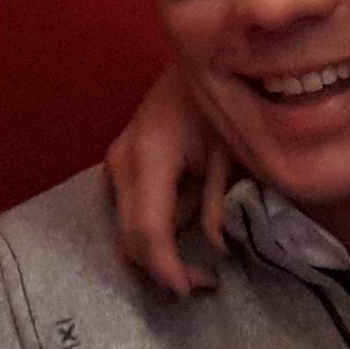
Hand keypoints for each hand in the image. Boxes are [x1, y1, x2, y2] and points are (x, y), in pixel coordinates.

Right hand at [103, 65, 230, 295]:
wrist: (200, 58)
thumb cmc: (223, 101)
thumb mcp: (232, 152)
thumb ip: (221, 202)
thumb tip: (218, 249)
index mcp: (151, 156)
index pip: (147, 229)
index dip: (165, 266)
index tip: (190, 290)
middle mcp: (123, 161)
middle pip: (130, 236)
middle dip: (164, 267)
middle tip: (205, 283)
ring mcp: (116, 161)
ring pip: (129, 226)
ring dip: (164, 243)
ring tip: (208, 231)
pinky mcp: (121, 163)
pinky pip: (133, 208)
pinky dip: (159, 223)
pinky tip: (190, 209)